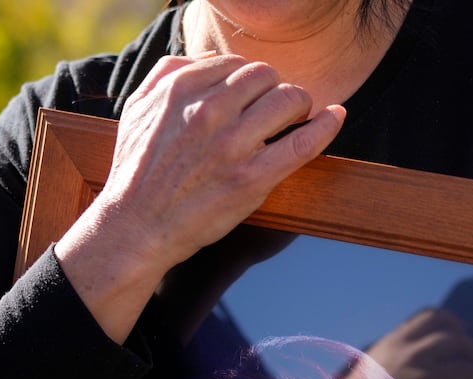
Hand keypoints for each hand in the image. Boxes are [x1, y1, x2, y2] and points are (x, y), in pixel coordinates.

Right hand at [55, 53, 343, 341]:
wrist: (136, 227)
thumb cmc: (136, 171)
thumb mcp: (138, 108)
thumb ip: (169, 73)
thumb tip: (209, 58)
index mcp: (182, 90)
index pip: (236, 64)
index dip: (251, 78)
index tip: (255, 94)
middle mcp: (209, 112)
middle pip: (267, 76)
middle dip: (276, 88)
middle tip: (278, 107)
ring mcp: (233, 146)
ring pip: (289, 99)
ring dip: (300, 104)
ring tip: (297, 117)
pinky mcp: (253, 179)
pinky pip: (304, 141)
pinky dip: (327, 125)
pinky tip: (336, 116)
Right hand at [366, 308, 472, 378]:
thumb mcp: (374, 369)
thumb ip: (401, 359)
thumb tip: (445, 361)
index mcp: (395, 340)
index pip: (431, 316)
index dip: (452, 321)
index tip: (461, 328)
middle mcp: (410, 352)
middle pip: (456, 338)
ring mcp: (421, 375)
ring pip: (466, 367)